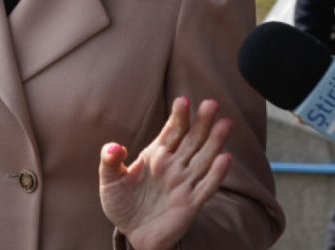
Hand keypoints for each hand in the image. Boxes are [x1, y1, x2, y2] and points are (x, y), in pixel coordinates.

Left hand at [98, 97, 232, 249]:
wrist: (132, 234)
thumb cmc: (122, 204)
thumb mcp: (109, 181)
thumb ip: (110, 162)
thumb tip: (114, 147)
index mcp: (157, 155)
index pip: (171, 131)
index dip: (178, 116)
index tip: (182, 100)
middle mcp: (175, 165)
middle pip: (192, 140)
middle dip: (202, 122)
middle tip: (212, 104)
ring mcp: (185, 183)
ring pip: (203, 159)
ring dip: (215, 142)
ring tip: (225, 123)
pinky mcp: (191, 203)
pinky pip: (206, 187)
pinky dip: (216, 174)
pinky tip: (225, 159)